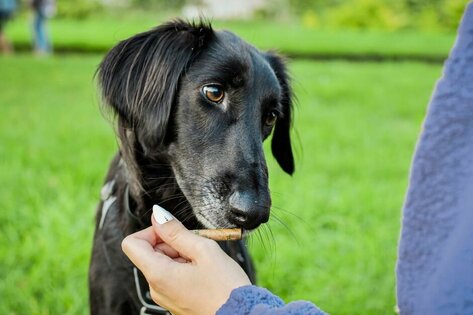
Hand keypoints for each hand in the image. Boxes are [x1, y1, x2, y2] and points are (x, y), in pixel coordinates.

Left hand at [121, 207, 250, 314]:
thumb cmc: (226, 288)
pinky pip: (172, 276)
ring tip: (205, 261)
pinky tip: (205, 271)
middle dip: (172, 242)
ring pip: (163, 263)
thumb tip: (157, 216)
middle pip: (150, 252)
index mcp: (158, 274)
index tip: (174, 232)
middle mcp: (156, 288)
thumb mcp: (203, 250)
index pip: (131, 243)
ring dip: (182, 255)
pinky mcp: (175, 300)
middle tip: (198, 246)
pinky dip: (186, 267)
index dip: (151, 231)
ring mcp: (165, 296)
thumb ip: (176, 231)